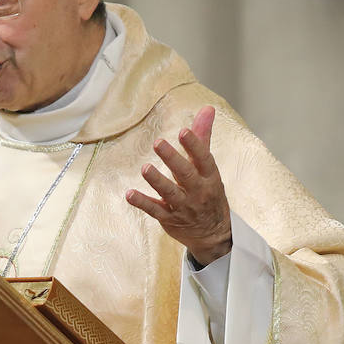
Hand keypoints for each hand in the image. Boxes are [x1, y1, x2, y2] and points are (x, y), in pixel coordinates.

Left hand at [125, 105, 232, 266]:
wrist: (214, 234)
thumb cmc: (209, 194)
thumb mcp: (209, 167)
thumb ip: (203, 138)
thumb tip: (207, 109)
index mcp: (209, 176)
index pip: (204, 159)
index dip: (195, 145)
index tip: (184, 131)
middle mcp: (198, 191)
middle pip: (186, 174)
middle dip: (172, 159)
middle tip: (158, 143)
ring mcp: (183, 206)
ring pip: (170, 193)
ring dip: (157, 181)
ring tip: (145, 168)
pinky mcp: (169, 218)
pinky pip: (155, 210)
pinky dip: (142, 202)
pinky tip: (129, 194)